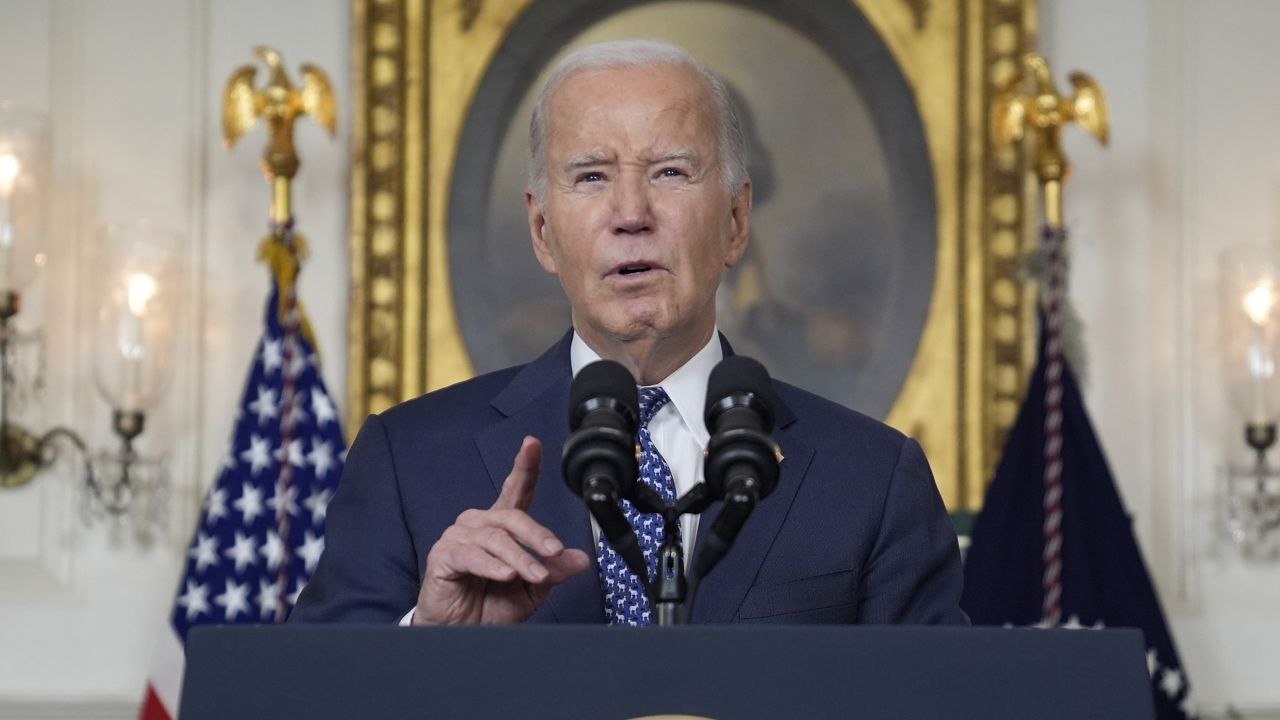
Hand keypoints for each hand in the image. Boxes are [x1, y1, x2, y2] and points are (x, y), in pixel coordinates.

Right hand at [413, 436, 589, 623]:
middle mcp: (480, 524)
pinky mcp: (444, 555)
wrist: (463, 632)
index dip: (524, 465)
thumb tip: (581, 559)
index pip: (516, 489)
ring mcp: (459, 537)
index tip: (532, 443)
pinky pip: (471, 555)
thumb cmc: (492, 605)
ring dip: (520, 558)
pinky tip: (505, 574)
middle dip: (537, 535)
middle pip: (513, 517)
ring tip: (535, 576)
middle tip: (554, 553)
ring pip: (496, 538)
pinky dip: (492, 565)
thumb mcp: (532, 588)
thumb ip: (554, 571)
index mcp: (502, 526)